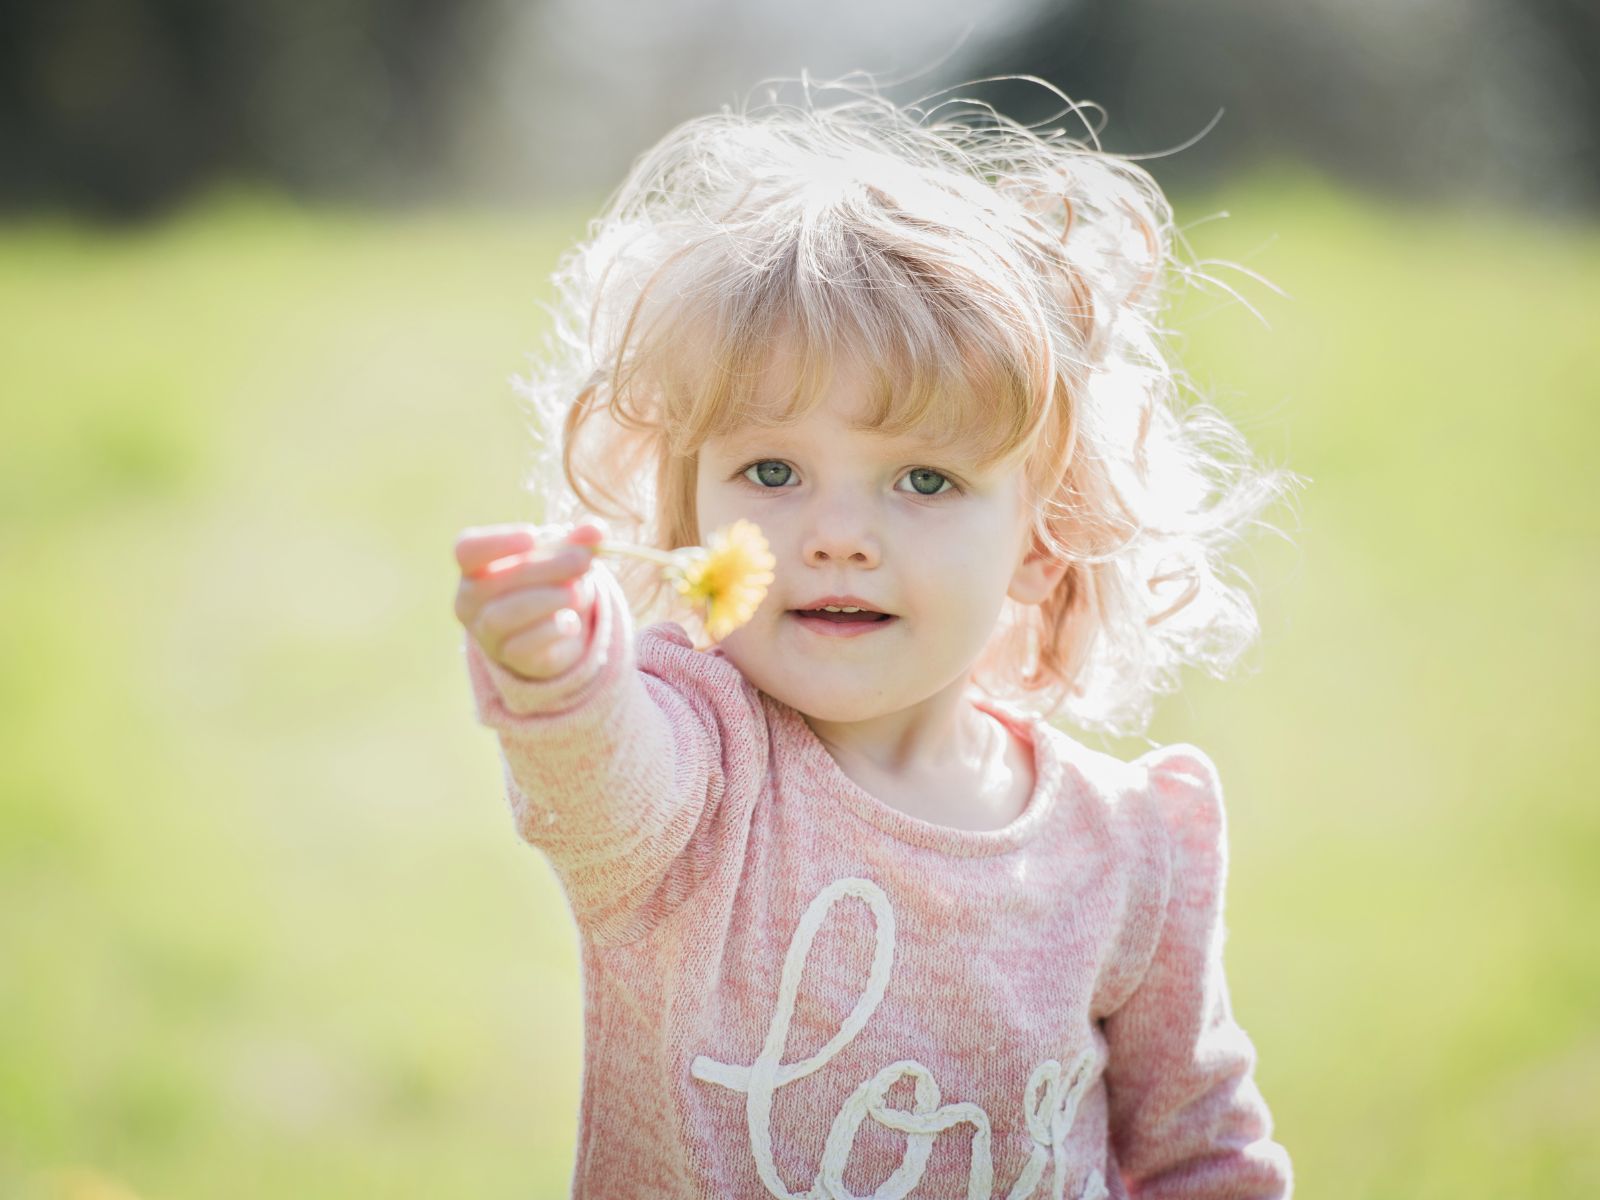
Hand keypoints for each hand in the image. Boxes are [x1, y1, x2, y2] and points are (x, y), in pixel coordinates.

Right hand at [453, 520, 605, 680]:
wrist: (558, 629)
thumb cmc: (550, 580)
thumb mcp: (564, 555)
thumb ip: (579, 541)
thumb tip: (596, 530)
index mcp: (475, 567)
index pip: (467, 550)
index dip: (497, 541)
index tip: (533, 536)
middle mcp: (471, 601)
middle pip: (495, 581)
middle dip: (545, 568)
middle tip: (583, 561)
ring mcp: (487, 633)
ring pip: (504, 616)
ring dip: (548, 600)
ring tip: (579, 593)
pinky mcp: (510, 658)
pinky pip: (523, 646)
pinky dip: (551, 630)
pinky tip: (570, 621)